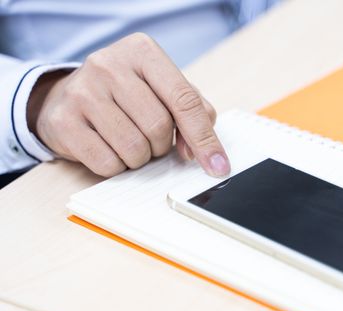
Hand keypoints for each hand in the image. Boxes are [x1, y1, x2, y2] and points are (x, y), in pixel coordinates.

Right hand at [27, 33, 229, 176]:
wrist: (68, 96)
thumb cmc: (127, 95)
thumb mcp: (163, 89)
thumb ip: (194, 112)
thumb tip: (199, 152)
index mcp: (142, 52)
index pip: (184, 100)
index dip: (204, 138)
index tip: (218, 165)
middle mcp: (109, 65)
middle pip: (159, 127)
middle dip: (162, 145)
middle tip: (152, 139)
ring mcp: (82, 92)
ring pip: (134, 148)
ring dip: (140, 157)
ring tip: (129, 141)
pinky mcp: (63, 122)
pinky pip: (107, 163)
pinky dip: (117, 166)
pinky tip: (109, 148)